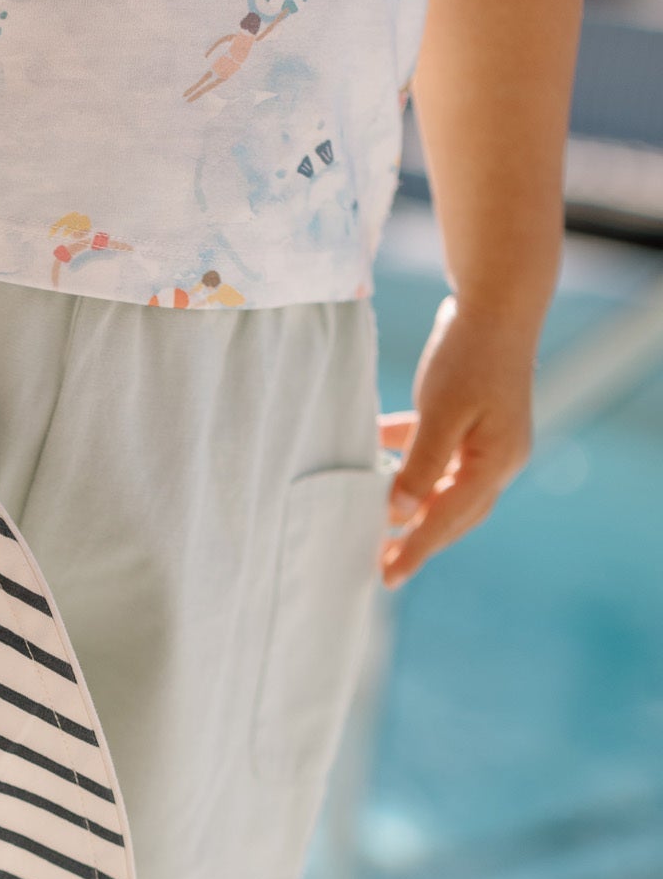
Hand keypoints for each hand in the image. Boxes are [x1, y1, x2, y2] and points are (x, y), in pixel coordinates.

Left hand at [380, 294, 536, 586]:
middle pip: (453, 514)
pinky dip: (412, 462)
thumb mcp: (440, 413)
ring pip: (446, 488)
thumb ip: (420, 466)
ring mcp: (490, 441)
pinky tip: (379, 453)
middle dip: (418, 539)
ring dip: (414, 505)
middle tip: (382, 565)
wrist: (498, 301)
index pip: (448, 519)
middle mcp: (498, 460)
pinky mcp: (476, 422)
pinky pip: (441, 456)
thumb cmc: (470, 355)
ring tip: (379, 524)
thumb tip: (399, 513)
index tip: (387, 577)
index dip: (416, 549)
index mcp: (495, 463)